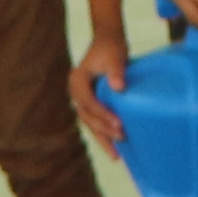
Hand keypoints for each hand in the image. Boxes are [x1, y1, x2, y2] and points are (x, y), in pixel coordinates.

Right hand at [72, 27, 132, 153]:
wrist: (107, 41)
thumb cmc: (111, 47)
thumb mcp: (115, 56)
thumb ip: (116, 71)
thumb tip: (118, 88)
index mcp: (77, 81)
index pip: (88, 103)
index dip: (102, 115)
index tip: (119, 124)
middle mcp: (76, 93)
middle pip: (87, 117)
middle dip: (103, 131)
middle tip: (121, 138)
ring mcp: (82, 100)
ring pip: (90, 124)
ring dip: (103, 139)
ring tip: (117, 155)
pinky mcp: (91, 104)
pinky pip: (95, 122)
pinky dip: (104, 134)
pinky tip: (115, 147)